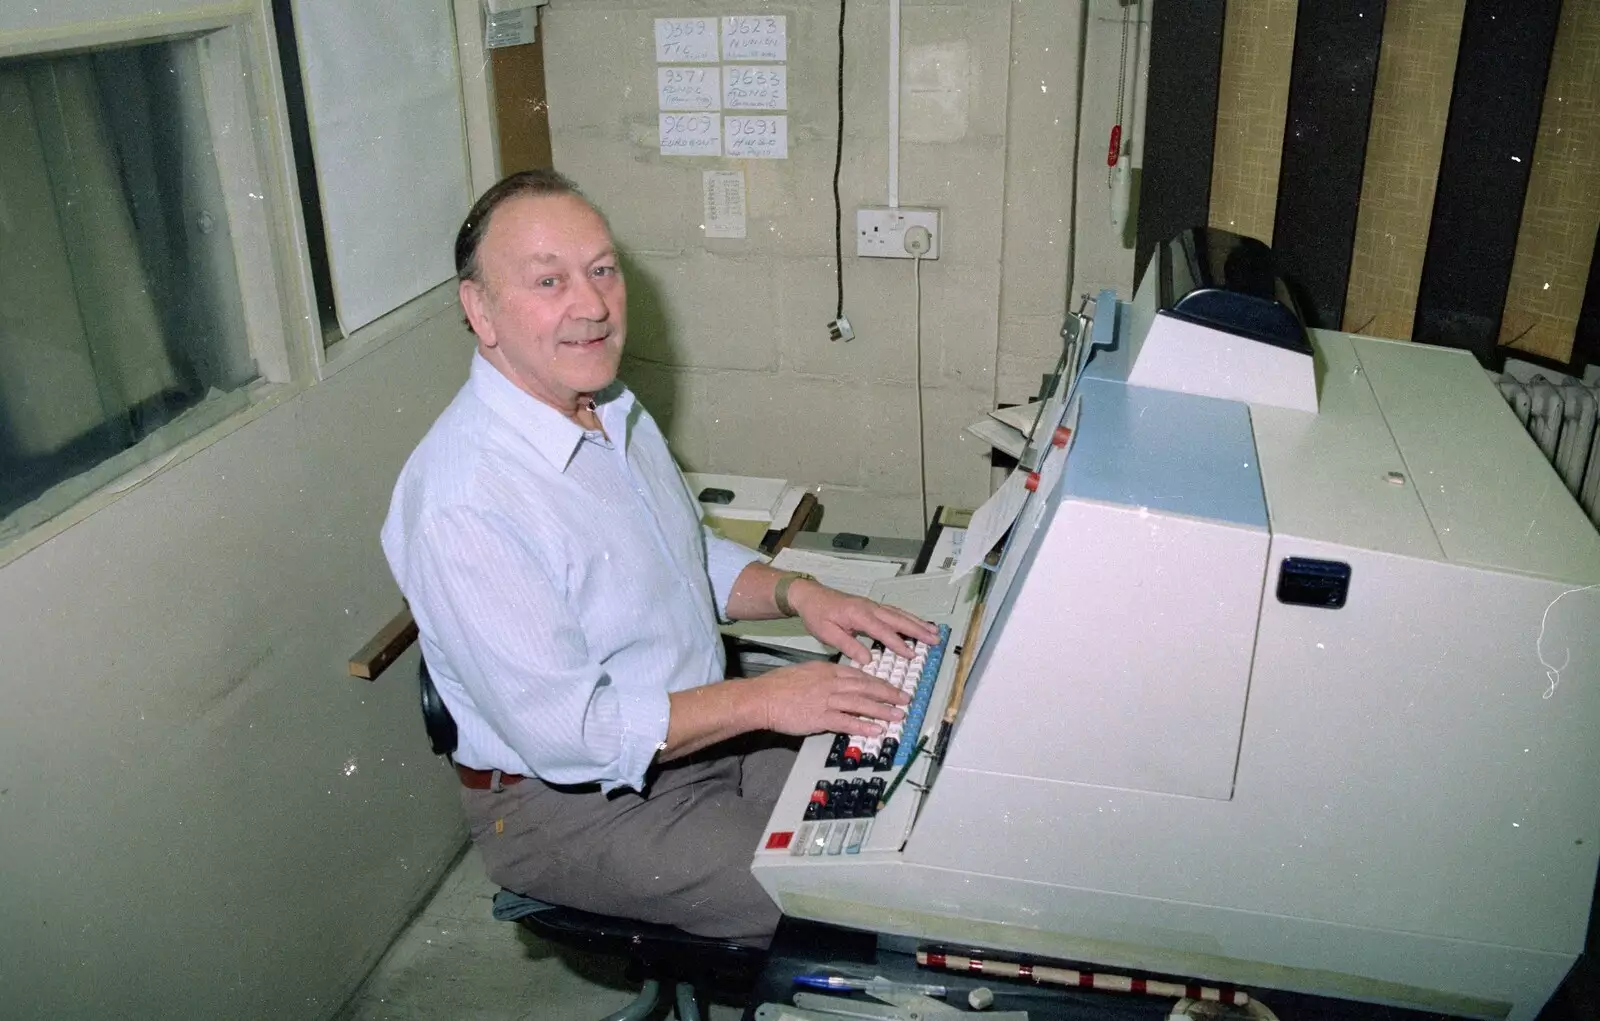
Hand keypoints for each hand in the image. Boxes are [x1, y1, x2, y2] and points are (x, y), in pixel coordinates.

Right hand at [749, 660, 909, 736]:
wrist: (763, 697)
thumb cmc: (780, 686)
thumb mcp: (807, 672)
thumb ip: (826, 677)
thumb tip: (840, 682)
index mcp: (828, 671)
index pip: (860, 675)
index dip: (879, 682)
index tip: (892, 688)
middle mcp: (831, 683)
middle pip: (866, 687)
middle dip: (888, 694)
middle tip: (905, 699)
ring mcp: (827, 700)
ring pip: (861, 703)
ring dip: (882, 710)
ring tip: (898, 715)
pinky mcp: (820, 717)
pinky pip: (846, 721)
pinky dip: (863, 725)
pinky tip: (876, 730)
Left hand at [787, 580, 941, 663]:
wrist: (810, 595)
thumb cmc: (817, 613)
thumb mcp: (827, 633)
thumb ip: (848, 646)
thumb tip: (867, 659)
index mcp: (858, 614)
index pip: (883, 631)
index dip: (898, 643)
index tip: (911, 654)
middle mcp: (869, 607)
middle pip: (898, 619)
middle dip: (918, 630)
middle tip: (935, 640)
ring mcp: (872, 605)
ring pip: (899, 614)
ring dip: (917, 623)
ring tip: (933, 631)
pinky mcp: (871, 606)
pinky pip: (894, 611)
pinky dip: (908, 617)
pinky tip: (916, 623)